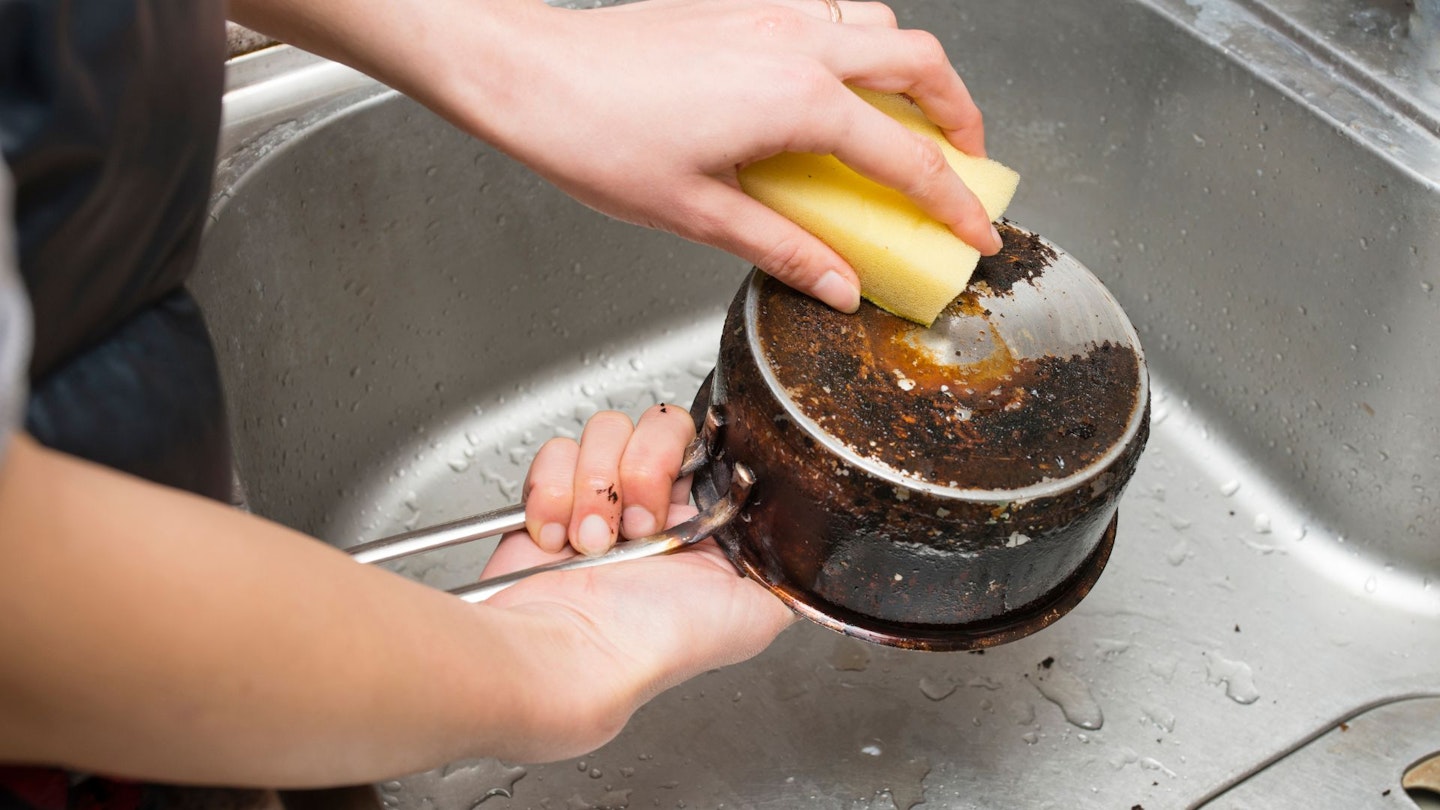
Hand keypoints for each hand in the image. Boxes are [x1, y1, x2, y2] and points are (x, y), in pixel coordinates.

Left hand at [421, 0, 1001, 311]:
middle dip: (960, 113)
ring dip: (911, 69)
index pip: (906, 159)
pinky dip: (857, 42)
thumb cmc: (595, 137)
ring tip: (910, 119)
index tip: (977, 232)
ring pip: (878, 22)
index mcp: (796, 101)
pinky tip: (833, 83)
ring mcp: (769, 12)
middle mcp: (796, 43)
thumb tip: (838, 285)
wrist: (530, 72)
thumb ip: (782, 249)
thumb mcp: (696, 213)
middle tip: (966, 162)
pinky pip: (828, 9)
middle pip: (920, 62)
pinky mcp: (740, 3)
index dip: (952, 203)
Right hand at [478, 406, 794, 760]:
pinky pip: (555, 453)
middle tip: (639, 525)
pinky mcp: (550, 499)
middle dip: (645, 468)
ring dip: (596, 486)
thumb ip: (788, 569)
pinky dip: (553, 493)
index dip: (695, 453)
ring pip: (605, 431)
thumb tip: (805, 546)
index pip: (709, 445)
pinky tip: (558, 539)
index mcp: (703, 523)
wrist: (579, 656)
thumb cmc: (658, 643)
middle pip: (658, 425)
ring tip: (593, 542)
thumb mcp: (758, 614)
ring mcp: (600, 498)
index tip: (684, 485)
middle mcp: (654, 505)